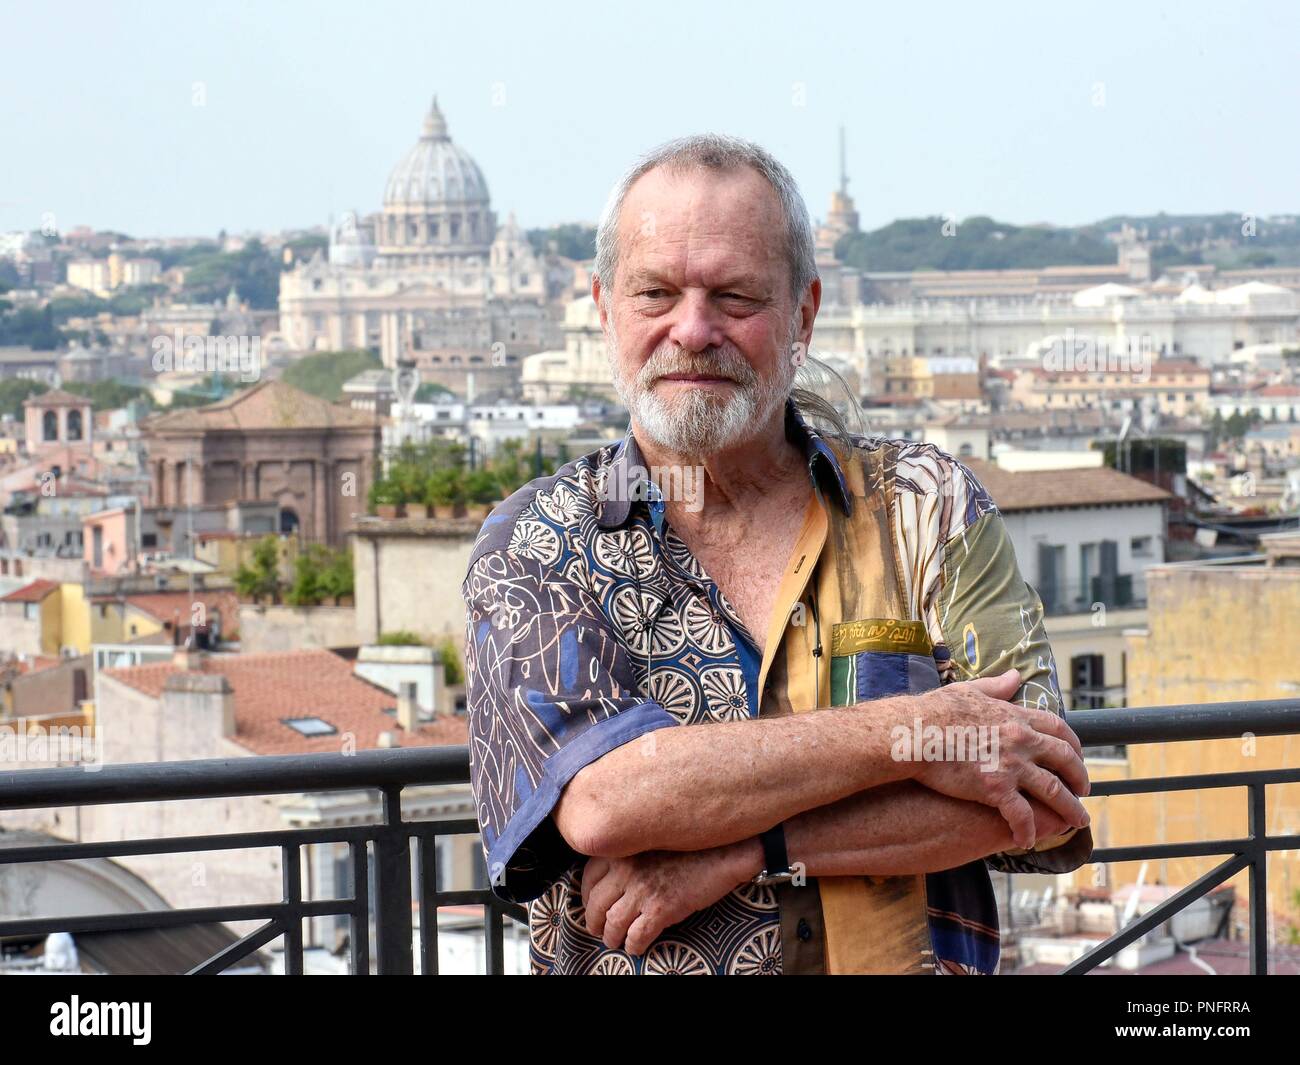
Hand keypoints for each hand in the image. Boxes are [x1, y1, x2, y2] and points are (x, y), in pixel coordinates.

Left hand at [580, 840, 758, 955]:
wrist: (723, 853)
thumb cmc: (690, 847)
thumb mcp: (652, 842)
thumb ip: (630, 856)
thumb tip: (612, 881)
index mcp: (623, 850)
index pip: (589, 875)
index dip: (587, 896)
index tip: (591, 905)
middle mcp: (627, 868)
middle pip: (595, 903)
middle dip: (594, 921)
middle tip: (598, 930)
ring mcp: (642, 889)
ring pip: (612, 923)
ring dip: (611, 937)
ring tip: (615, 941)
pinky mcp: (661, 908)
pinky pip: (636, 936)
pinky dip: (633, 946)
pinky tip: (636, 947)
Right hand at [905, 668, 1090, 849]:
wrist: (914, 732)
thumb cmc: (935, 710)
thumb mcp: (969, 690)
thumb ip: (996, 686)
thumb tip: (1015, 675)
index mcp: (1015, 717)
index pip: (1058, 729)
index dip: (1074, 744)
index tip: (1078, 755)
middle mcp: (1021, 740)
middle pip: (1065, 760)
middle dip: (1080, 777)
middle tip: (1084, 790)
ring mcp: (1010, 766)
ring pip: (1054, 791)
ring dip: (1070, 809)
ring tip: (1077, 822)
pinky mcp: (995, 789)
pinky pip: (1021, 815)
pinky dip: (1028, 830)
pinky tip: (1027, 841)